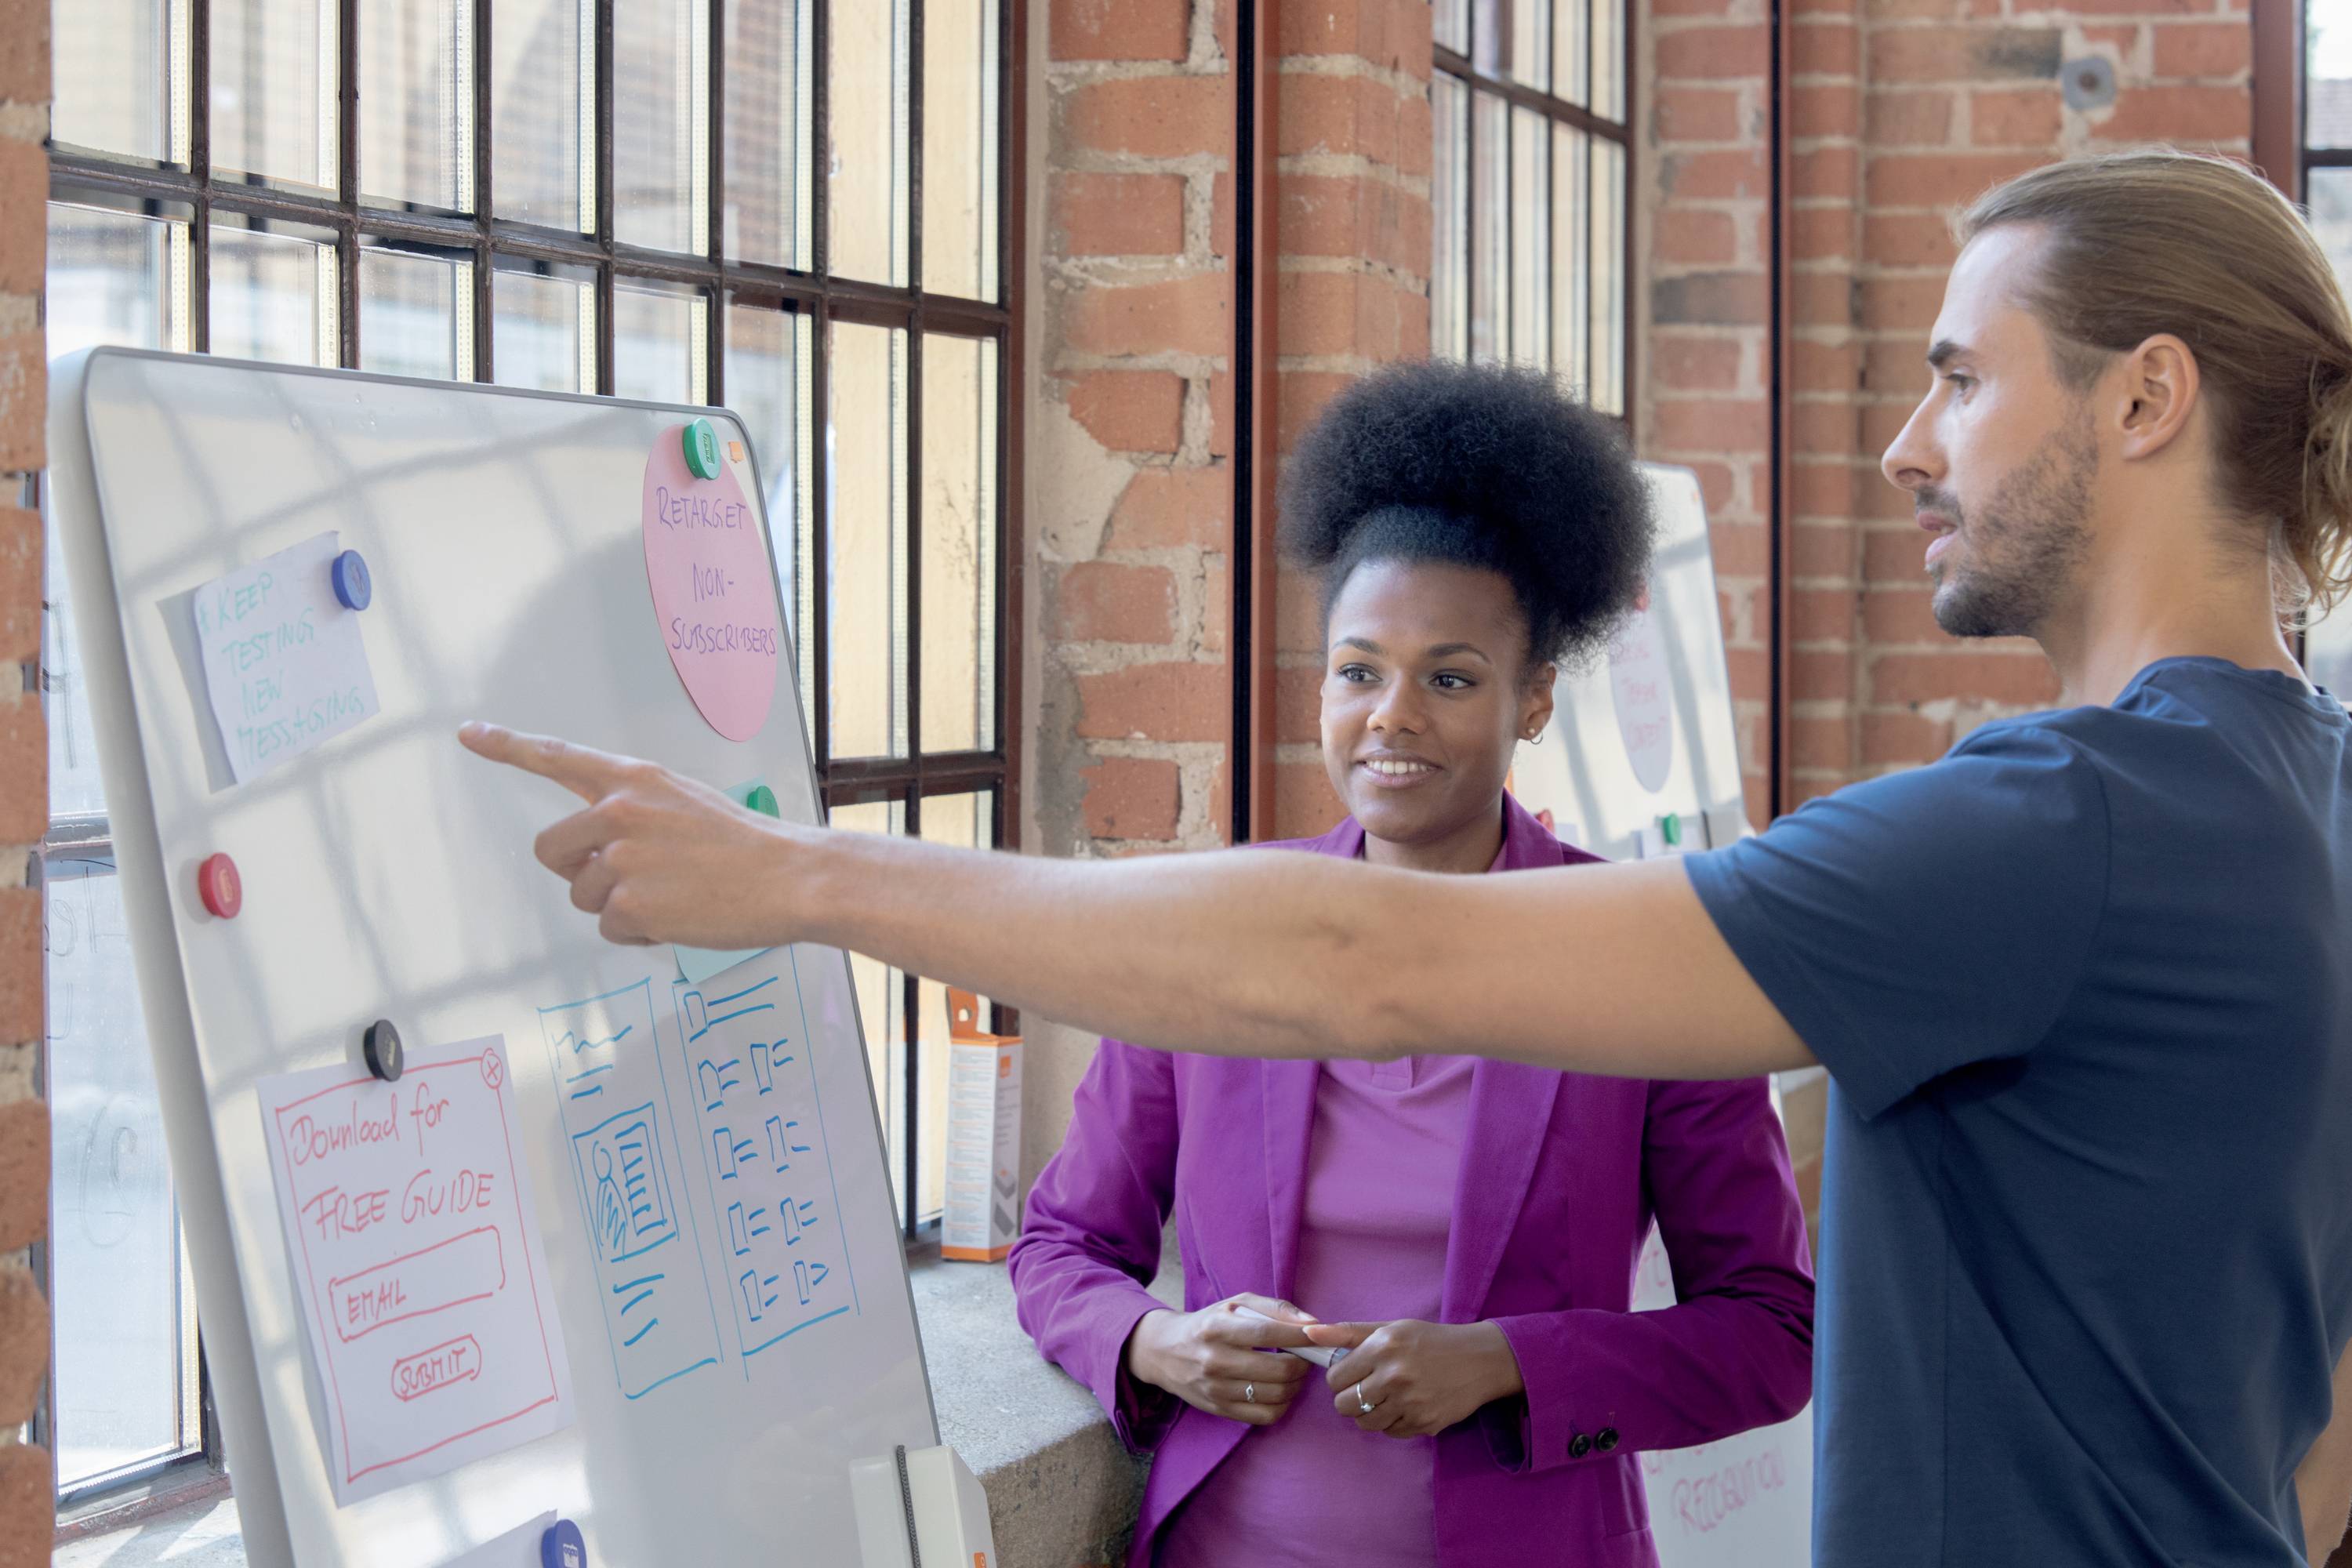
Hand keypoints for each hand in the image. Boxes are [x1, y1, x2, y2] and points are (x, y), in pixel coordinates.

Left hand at [458, 723, 797, 948]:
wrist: (790, 877)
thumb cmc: (746, 845)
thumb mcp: (685, 802)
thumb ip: (635, 811)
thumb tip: (598, 847)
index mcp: (634, 780)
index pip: (558, 757)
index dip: (507, 745)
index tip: (469, 734)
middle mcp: (618, 811)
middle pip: (551, 849)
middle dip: (578, 870)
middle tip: (629, 879)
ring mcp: (620, 859)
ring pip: (584, 895)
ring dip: (619, 906)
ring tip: (674, 896)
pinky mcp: (629, 904)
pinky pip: (610, 928)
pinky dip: (641, 933)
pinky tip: (681, 917)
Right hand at [1124, 1294, 1320, 1427]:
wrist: (1165, 1352)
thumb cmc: (1208, 1324)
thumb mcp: (1235, 1305)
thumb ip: (1275, 1308)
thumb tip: (1313, 1322)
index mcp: (1217, 1328)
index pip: (1268, 1333)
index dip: (1300, 1336)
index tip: (1319, 1335)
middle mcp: (1214, 1361)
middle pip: (1277, 1369)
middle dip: (1304, 1364)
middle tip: (1307, 1357)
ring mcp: (1216, 1390)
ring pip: (1275, 1395)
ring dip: (1296, 1385)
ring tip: (1296, 1373)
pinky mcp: (1219, 1410)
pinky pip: (1264, 1416)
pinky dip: (1283, 1405)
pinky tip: (1281, 1391)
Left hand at [1308, 1319, 1524, 1438]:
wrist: (1479, 1360)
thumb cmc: (1430, 1340)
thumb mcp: (1391, 1328)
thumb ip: (1347, 1332)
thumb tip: (1308, 1333)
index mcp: (1383, 1347)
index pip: (1335, 1378)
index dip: (1339, 1378)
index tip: (1352, 1373)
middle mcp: (1395, 1376)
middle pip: (1344, 1405)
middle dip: (1349, 1398)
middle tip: (1366, 1388)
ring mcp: (1410, 1403)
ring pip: (1365, 1423)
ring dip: (1370, 1413)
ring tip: (1386, 1397)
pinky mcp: (1424, 1424)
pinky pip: (1390, 1432)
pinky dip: (1392, 1422)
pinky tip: (1406, 1405)